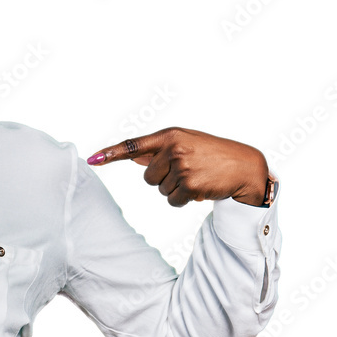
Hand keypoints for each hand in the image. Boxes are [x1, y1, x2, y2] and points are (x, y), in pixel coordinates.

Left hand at [86, 127, 268, 207]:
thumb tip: (133, 158)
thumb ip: (159, 150)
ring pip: (160, 190)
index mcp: (170, 135)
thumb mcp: (186, 142)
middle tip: (187, 170)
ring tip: (197, 176)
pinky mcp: (190, 185)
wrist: (244, 166)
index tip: (92, 160)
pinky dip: (183, 199)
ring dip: (176, 189)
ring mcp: (182, 167)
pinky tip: (200, 188)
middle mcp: (174, 149)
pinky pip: (172, 201)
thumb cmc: (212, 153)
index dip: (110, 154)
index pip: (133, 145)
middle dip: (164, 178)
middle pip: (147, 177)